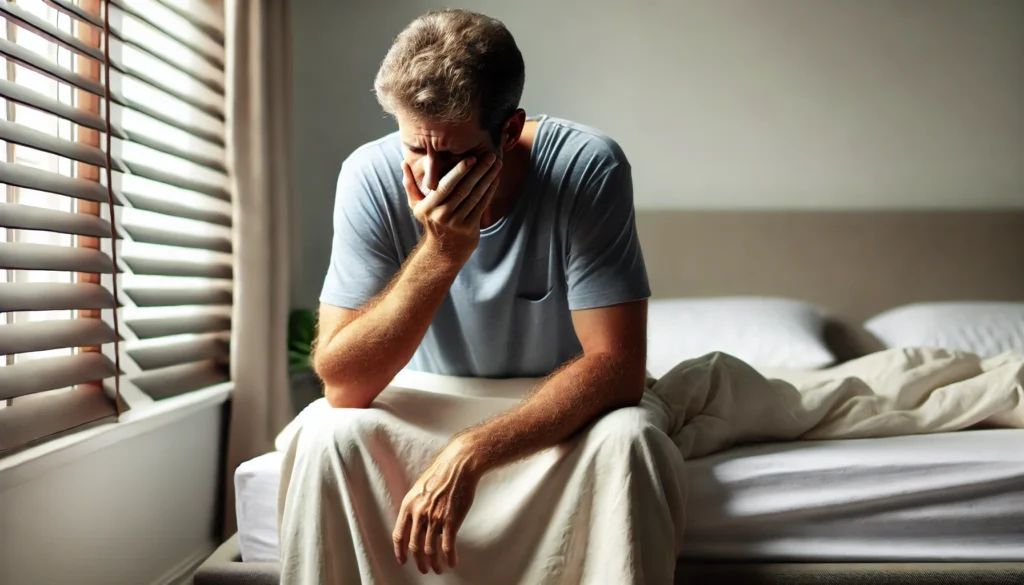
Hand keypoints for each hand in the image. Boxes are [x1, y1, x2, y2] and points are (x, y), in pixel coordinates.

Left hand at [393, 436, 481, 574]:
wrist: (459, 464)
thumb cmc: (441, 472)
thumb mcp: (420, 488)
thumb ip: (416, 505)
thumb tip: (416, 520)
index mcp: (408, 505)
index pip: (399, 535)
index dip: (399, 551)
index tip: (402, 560)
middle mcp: (419, 514)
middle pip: (414, 547)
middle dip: (418, 562)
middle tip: (423, 569)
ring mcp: (435, 519)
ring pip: (431, 550)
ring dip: (434, 563)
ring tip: (438, 568)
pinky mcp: (451, 521)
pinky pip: (448, 546)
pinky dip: (450, 558)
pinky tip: (452, 562)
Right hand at [402, 153, 501, 264]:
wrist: (444, 250)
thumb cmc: (431, 221)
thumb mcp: (416, 206)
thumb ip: (410, 184)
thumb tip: (403, 163)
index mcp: (429, 207)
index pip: (446, 186)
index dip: (459, 171)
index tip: (471, 157)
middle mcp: (442, 215)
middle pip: (463, 189)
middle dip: (478, 170)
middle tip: (489, 155)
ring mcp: (457, 222)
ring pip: (475, 196)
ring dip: (487, 178)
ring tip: (496, 164)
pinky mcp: (470, 228)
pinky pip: (481, 205)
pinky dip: (489, 191)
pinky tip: (495, 179)